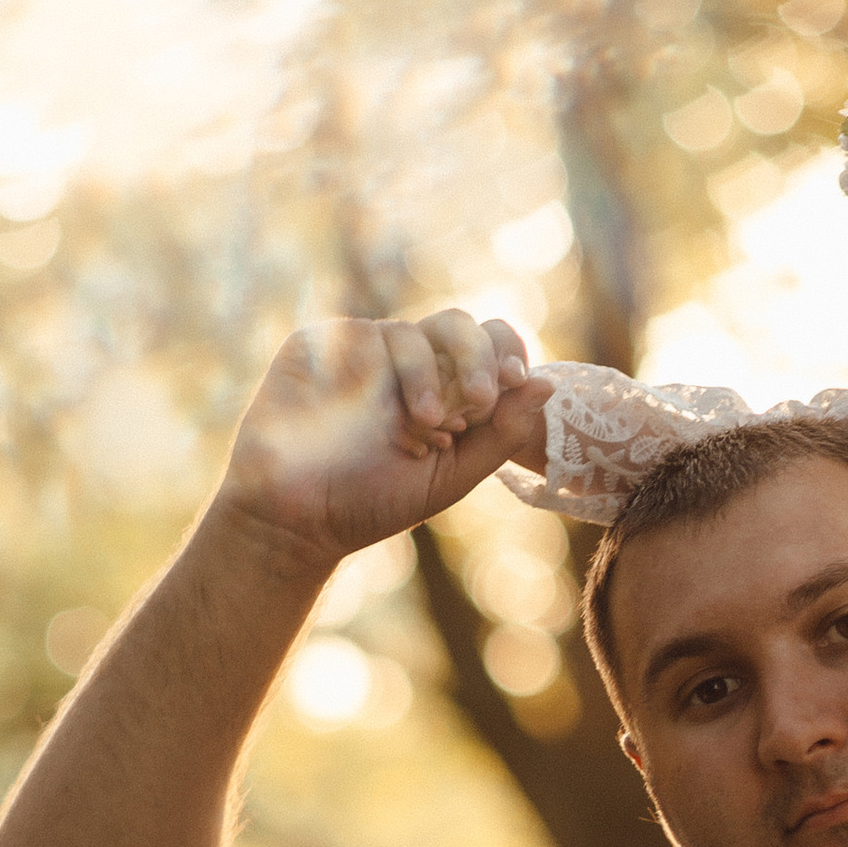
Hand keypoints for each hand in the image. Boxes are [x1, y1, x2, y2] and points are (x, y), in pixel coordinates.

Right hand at [215, 314, 549, 567]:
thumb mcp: (451, 476)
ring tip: (424, 428)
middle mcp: (407, 359)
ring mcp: (362, 350)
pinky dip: (374, 374)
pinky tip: (373, 414)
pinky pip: (358, 338)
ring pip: (411, 333)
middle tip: (479, 399)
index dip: (507, 352)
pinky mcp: (318, 345)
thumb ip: (500, 434)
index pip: (488, 343)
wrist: (298, 522)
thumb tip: (548, 384)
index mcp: (445, 383)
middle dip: (476, 357)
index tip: (518, 380)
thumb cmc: (374, 501)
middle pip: (457, 324)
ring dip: (426, 378)